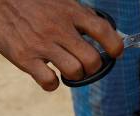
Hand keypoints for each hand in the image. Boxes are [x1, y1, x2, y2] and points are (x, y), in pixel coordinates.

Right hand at [0, 0, 123, 90]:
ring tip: (65, 68)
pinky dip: (51, 83)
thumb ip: (79, 16)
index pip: (104, 32)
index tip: (114, 53)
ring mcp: (41, 44)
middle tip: (84, 64)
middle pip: (92, 60)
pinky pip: (49, 82)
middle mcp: (58, 28)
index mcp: (70, 12)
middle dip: (92, 67)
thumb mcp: (59, 0)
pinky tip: (46, 74)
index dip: (115, 46)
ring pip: (74, 72)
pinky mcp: (24, 57)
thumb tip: (102, 34)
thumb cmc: (30, 0)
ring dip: (74, 75)